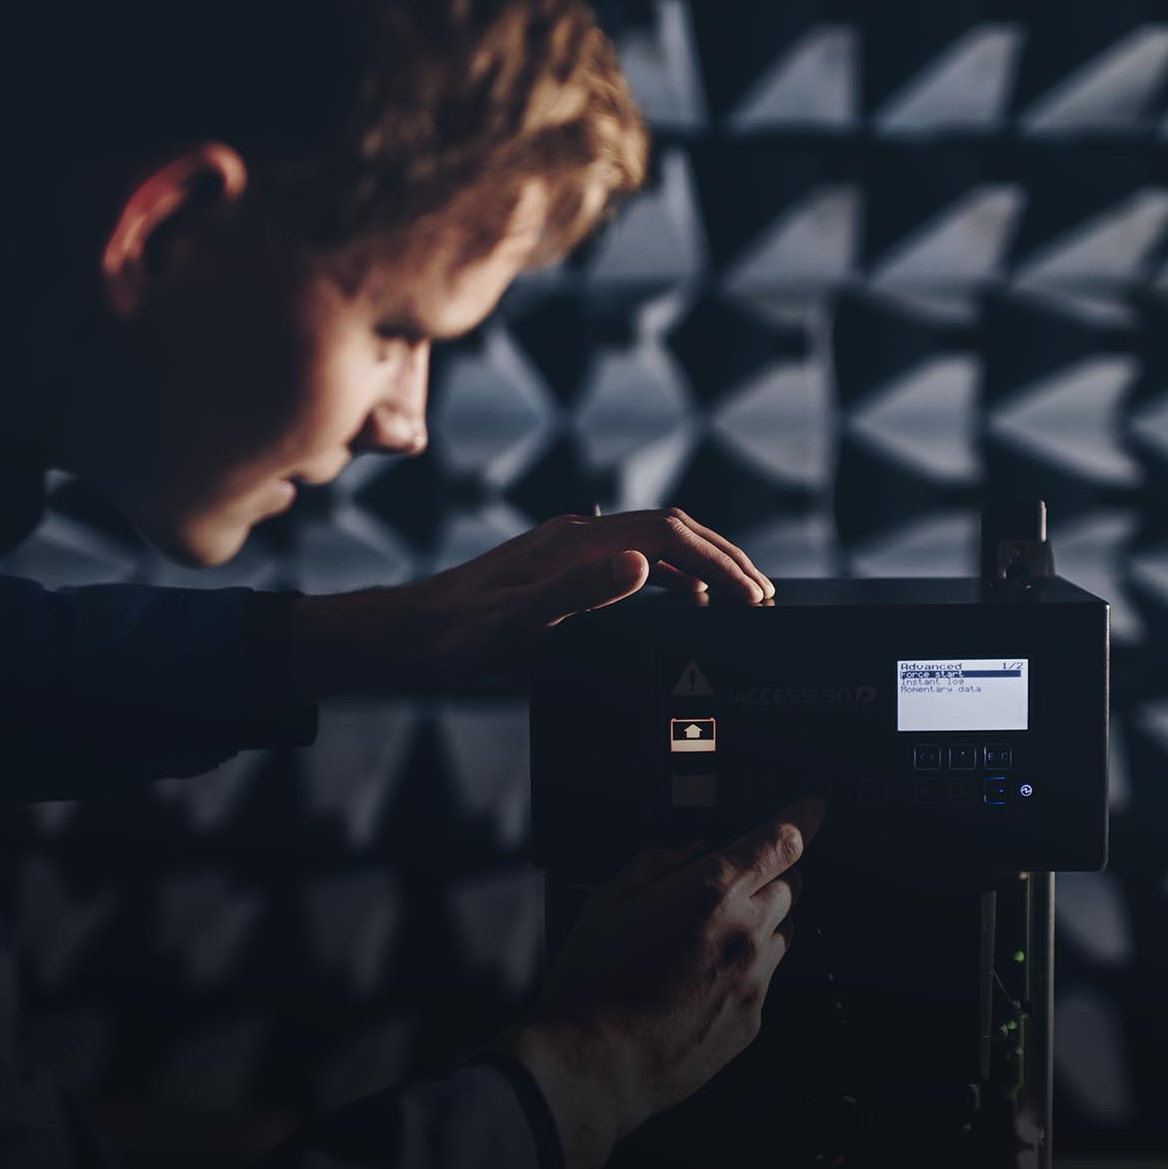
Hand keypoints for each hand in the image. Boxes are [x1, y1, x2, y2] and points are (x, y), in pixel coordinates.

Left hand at [289, 508, 775, 697]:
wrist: (404, 637)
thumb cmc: (455, 639)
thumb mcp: (518, 629)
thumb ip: (580, 596)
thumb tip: (642, 566)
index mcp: (574, 543)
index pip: (668, 534)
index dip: (718, 561)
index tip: (753, 597)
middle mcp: (575, 535)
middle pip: (669, 529)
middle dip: (722, 559)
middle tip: (763, 598)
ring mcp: (566, 548)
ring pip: (652, 542)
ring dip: (698, 566)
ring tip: (733, 603)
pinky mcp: (557, 566)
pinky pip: (629, 559)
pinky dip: (666, 575)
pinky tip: (673, 603)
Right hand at [503, 794, 824, 1168]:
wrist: (594, 1064)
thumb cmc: (592, 983)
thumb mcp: (609, 900)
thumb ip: (659, 861)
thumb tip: (694, 849)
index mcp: (711, 891)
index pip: (782, 841)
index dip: (803, 818)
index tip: (812, 808)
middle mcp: (745, 932)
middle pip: (791, 884)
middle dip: (766, 875)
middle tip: (723, 888)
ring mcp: (755, 980)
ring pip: (783, 932)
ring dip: (758, 923)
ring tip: (703, 942)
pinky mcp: (753, 1020)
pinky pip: (766, 978)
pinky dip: (744, 969)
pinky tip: (698, 983)